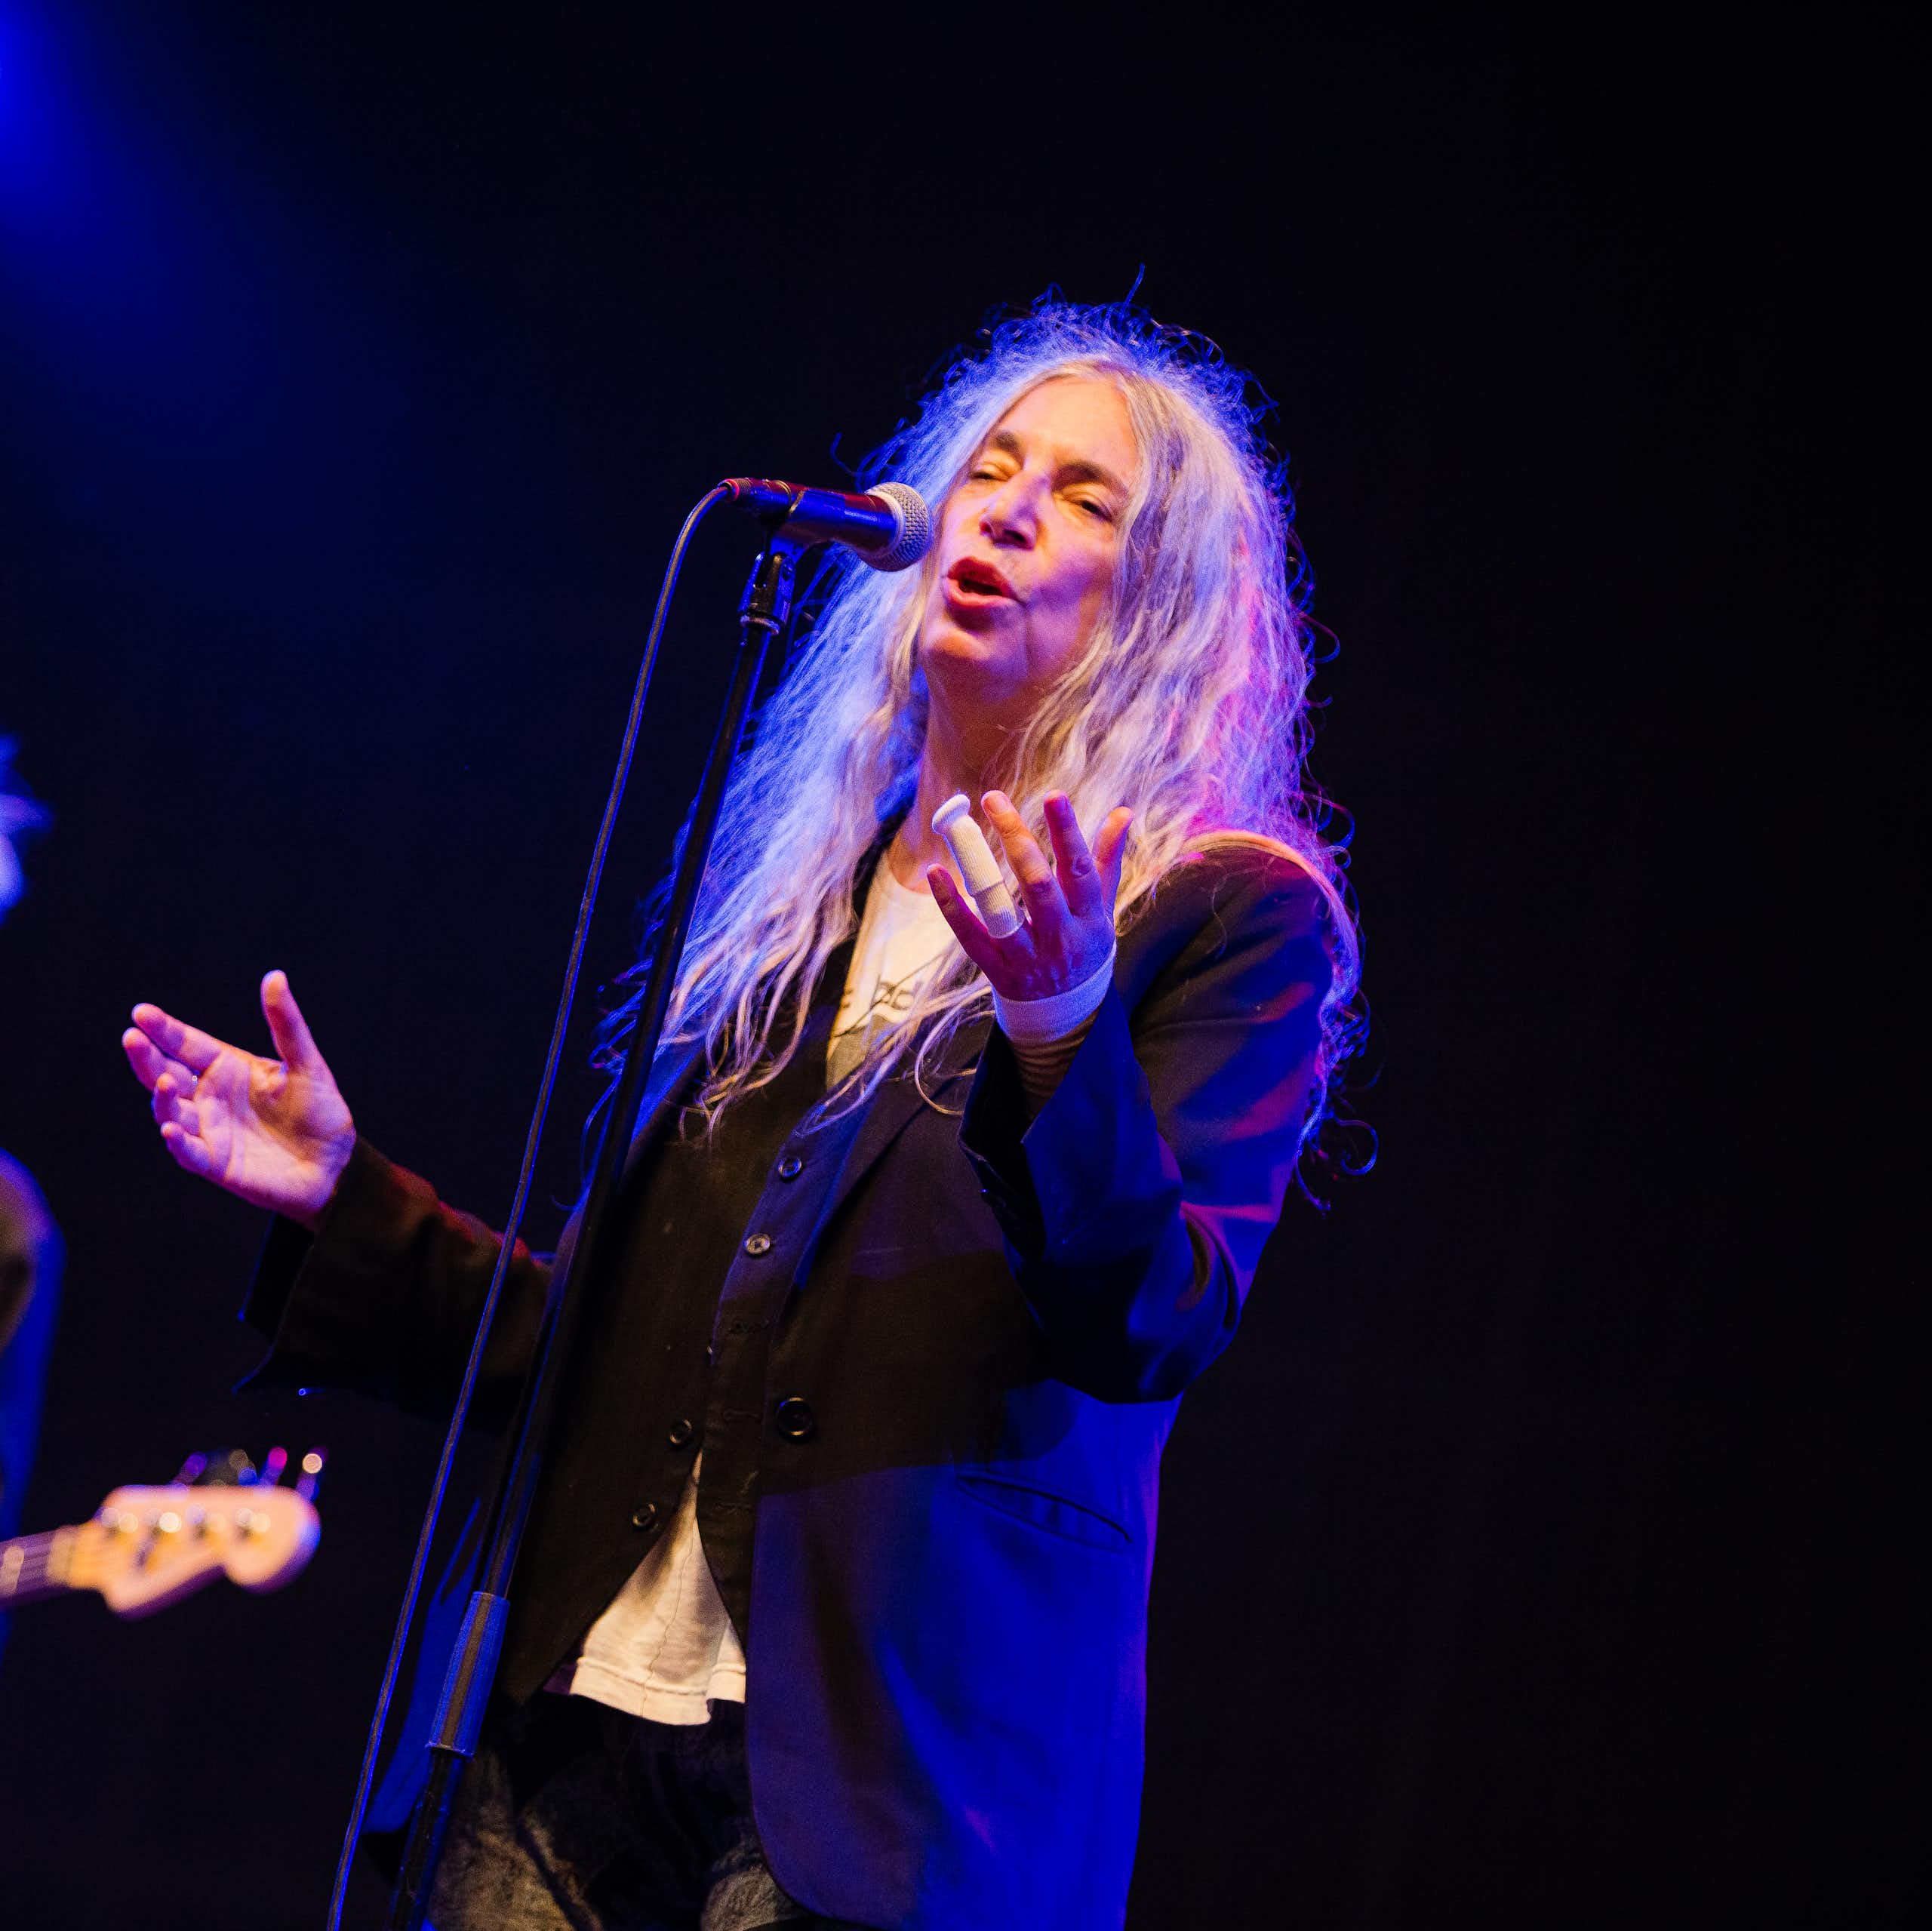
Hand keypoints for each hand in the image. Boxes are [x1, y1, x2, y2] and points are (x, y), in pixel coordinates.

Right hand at [122, 971, 356, 1229]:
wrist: (336, 1163)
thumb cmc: (320, 1110)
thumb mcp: (307, 1063)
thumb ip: (286, 1025)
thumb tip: (275, 976)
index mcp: (228, 1068)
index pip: (188, 1044)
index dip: (165, 1029)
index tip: (141, 1013)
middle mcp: (210, 1096)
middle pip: (166, 1073)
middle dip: (147, 1057)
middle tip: (132, 1037)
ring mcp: (209, 1130)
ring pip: (169, 1111)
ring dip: (161, 1098)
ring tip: (162, 1081)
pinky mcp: (215, 1163)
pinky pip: (188, 1152)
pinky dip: (177, 1142)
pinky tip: (171, 1128)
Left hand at [928, 791, 1132, 1002]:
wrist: (1067, 1014)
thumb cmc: (1082, 945)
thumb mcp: (1100, 909)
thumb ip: (1106, 860)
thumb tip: (1123, 811)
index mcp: (1089, 919)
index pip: (1080, 871)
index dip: (1067, 833)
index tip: (1053, 796)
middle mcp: (1060, 939)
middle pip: (1038, 886)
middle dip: (1017, 839)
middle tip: (993, 798)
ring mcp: (1027, 958)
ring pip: (1002, 912)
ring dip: (980, 869)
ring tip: (960, 830)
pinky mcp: (997, 971)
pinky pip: (970, 936)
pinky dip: (950, 905)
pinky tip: (936, 872)